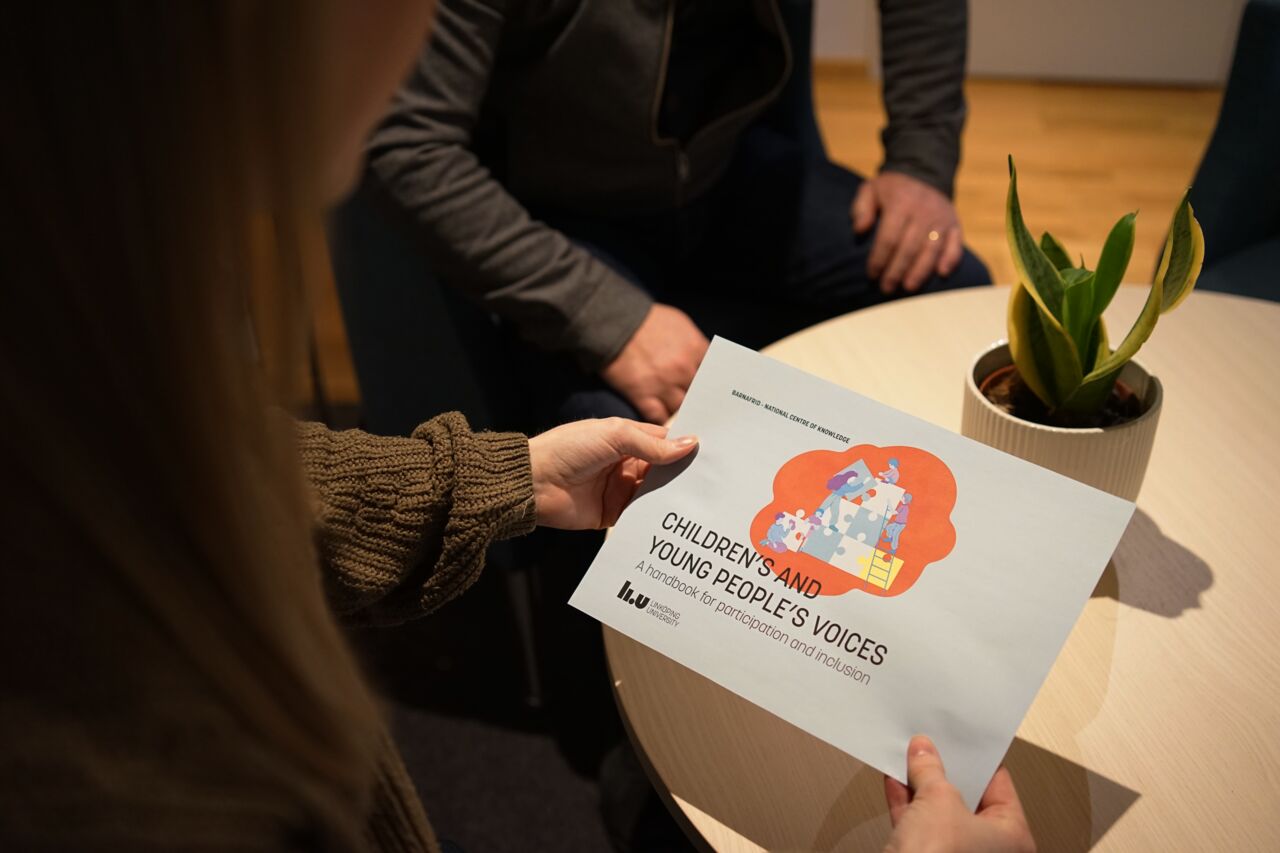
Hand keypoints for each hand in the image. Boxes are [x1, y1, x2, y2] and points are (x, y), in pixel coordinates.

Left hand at [528, 417, 697, 528]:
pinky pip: (641, 516)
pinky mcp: (613, 514)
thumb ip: (652, 445)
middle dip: (684, 474)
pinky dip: (657, 516)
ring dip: (673, 496)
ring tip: (703, 500)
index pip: (663, 442)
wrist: (533, 483)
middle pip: (663, 469)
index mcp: (625, 439)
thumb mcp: (614, 436)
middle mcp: (625, 464)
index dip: (685, 446)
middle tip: (715, 479)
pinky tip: (678, 519)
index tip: (713, 452)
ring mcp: (619, 490)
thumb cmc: (568, 449)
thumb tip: (690, 444)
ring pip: (655, 493)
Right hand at [601, 303, 708, 423]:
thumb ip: (695, 344)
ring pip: (680, 409)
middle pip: (698, 395)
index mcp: (695, 350)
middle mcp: (682, 369)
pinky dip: (661, 420)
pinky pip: (658, 416)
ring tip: (682, 420)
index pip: (713, 375)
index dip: (712, 385)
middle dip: (698, 402)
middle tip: (700, 411)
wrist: (615, 322)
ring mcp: (663, 384)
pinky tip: (663, 422)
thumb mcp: (680, 324)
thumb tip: (704, 362)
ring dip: (680, 414)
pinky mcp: (642, 395)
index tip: (712, 393)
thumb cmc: (648, 320)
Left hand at [853, 172, 963, 293]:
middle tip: (886, 289)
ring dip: (920, 272)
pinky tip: (942, 274)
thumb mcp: (871, 190)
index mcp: (901, 203)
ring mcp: (941, 219)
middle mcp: (924, 211)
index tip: (871, 275)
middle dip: (896, 271)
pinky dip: (950, 259)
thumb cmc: (891, 190)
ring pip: (932, 250)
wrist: (924, 173)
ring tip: (908, 288)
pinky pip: (955, 244)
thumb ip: (861, 209)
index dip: (879, 259)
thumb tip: (859, 230)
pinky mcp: (955, 224)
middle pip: (909, 248)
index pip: (889, 238)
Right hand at [883, 736, 1034, 852]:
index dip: (978, 759)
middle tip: (934, 746)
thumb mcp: (939, 799)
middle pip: (968, 799)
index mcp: (1014, 839)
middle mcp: (990, 852)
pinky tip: (895, 782)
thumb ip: (931, 770)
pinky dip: (908, 805)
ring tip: (909, 758)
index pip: (1000, 787)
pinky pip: (920, 827)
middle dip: (946, 772)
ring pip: (940, 814)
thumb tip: (925, 753)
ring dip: (922, 787)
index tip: (962, 740)